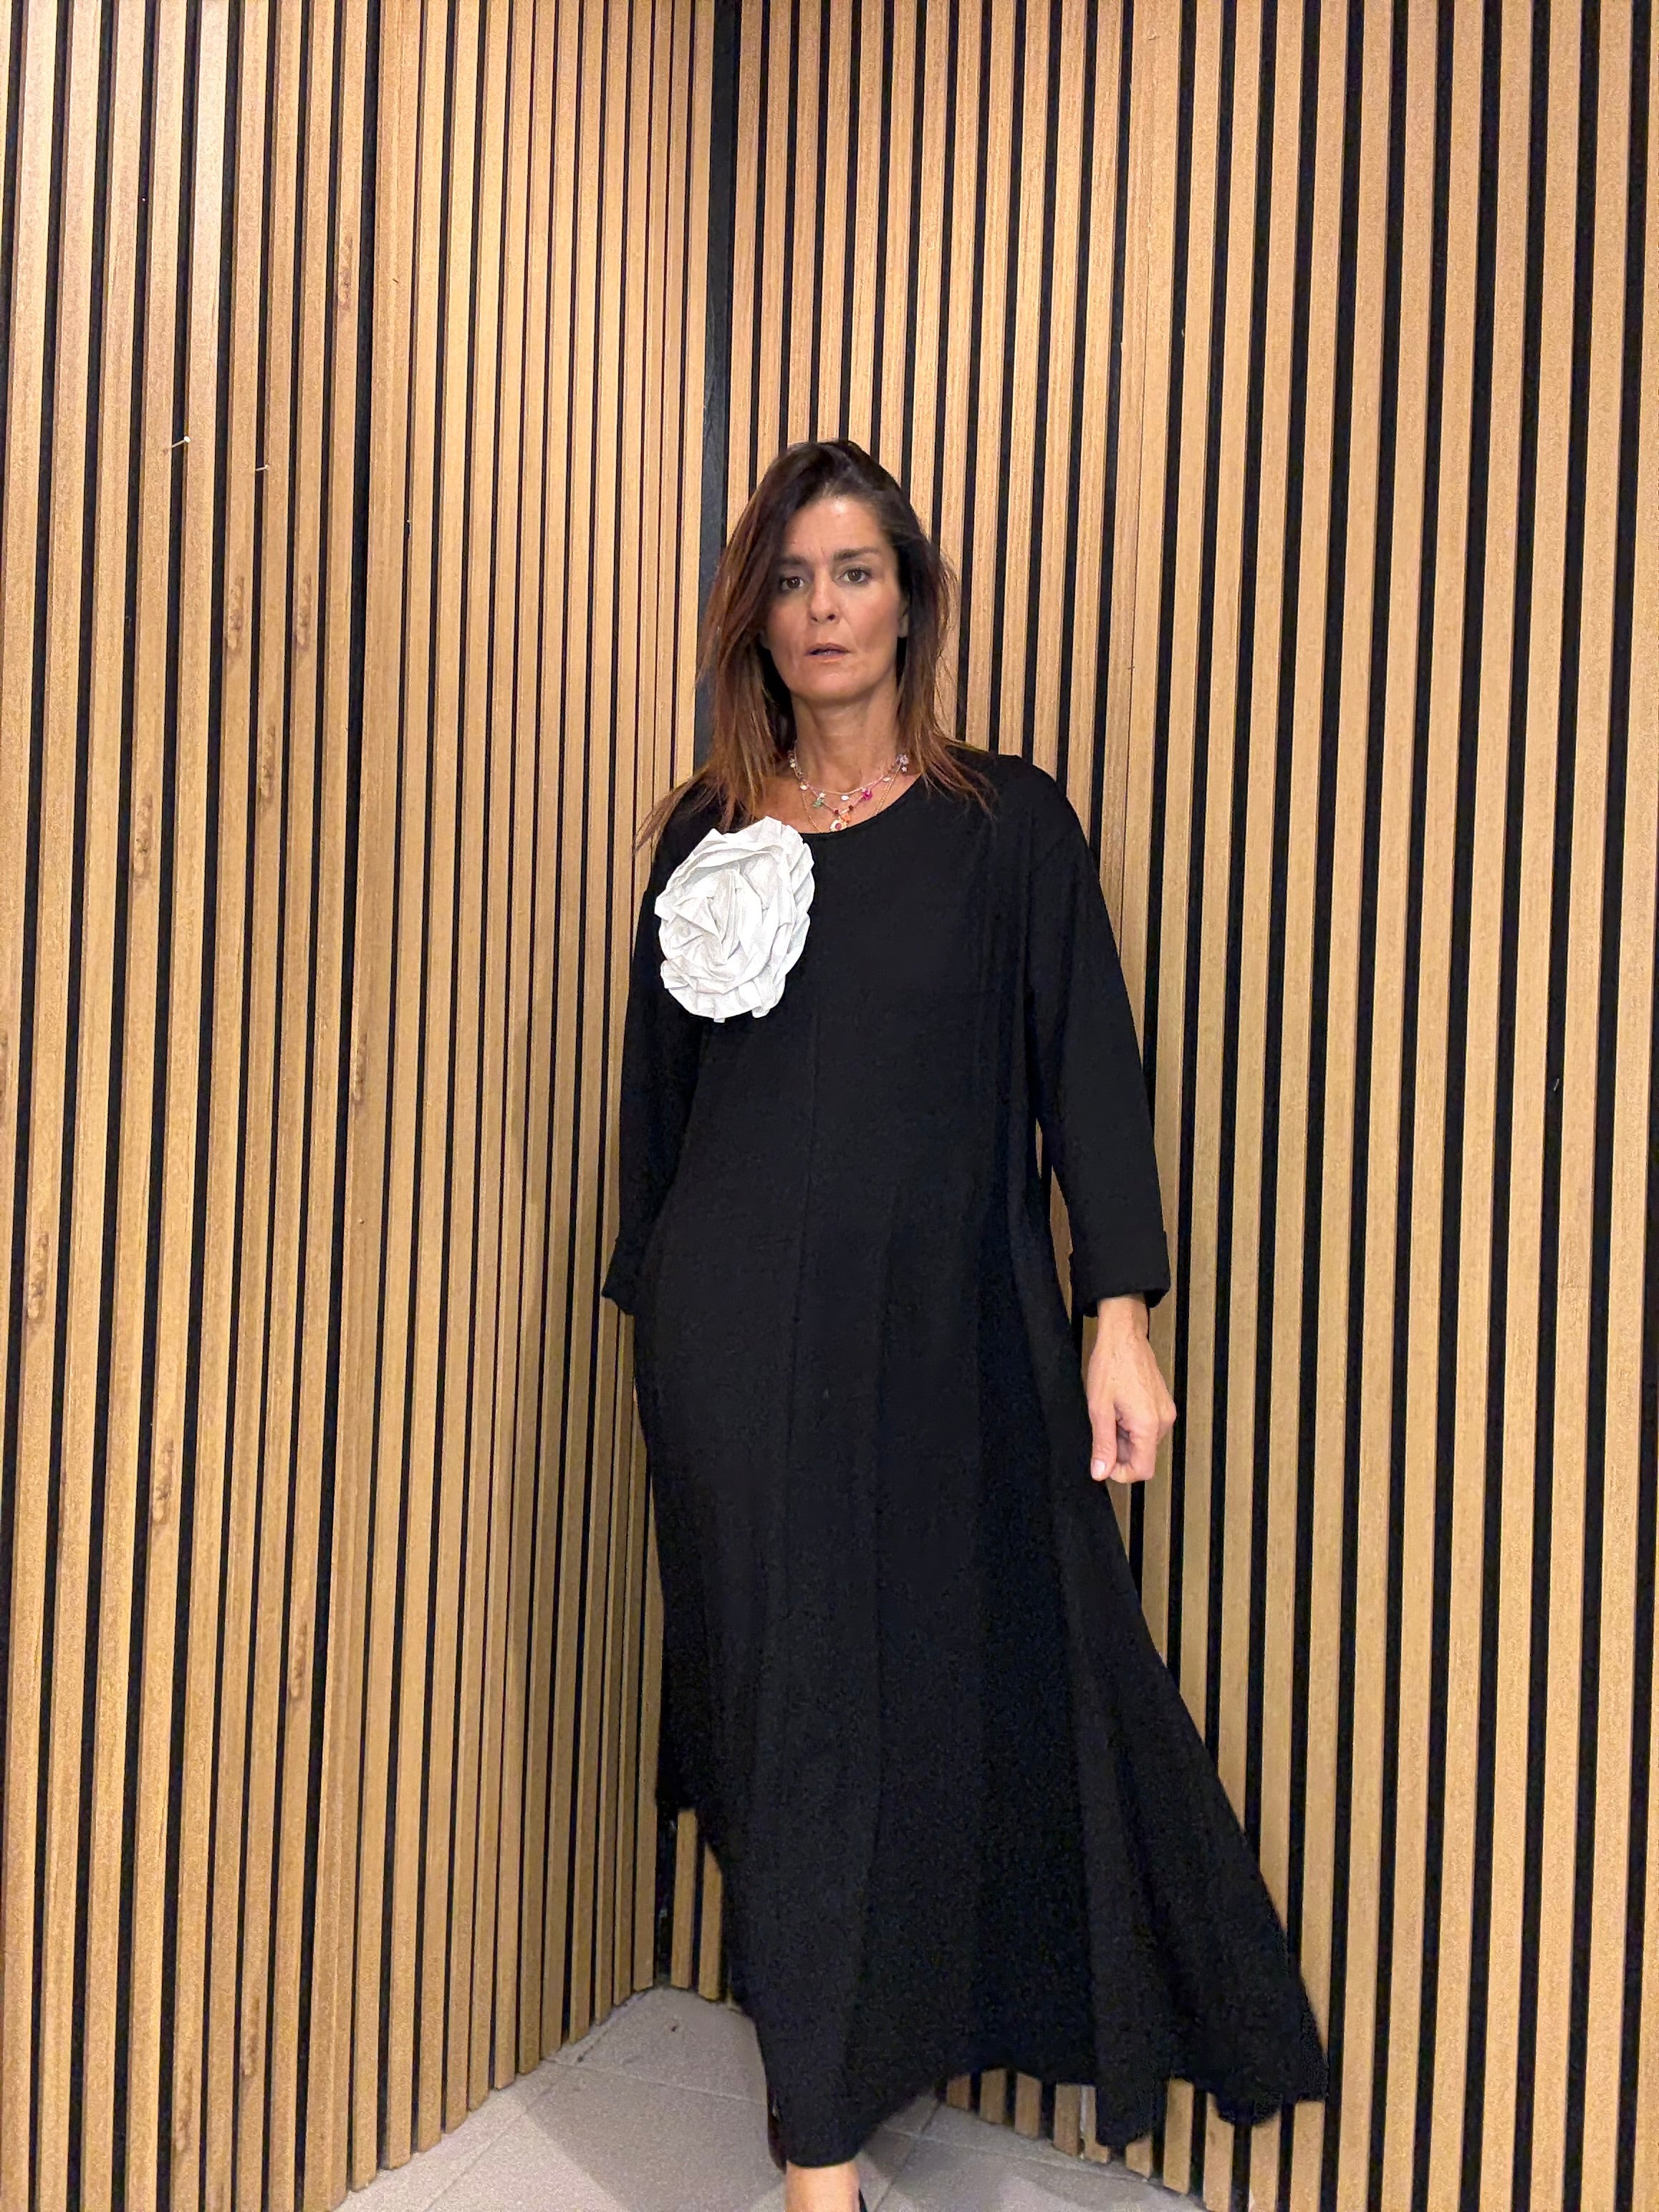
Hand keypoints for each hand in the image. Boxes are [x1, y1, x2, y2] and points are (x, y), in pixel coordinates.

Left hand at [1085, 1294, 1176, 1483]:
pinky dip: (1131, 1427)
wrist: (1123, 1336)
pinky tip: (1118, 1409)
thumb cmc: (1111, 1365)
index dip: (1121, 1473)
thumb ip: (1102, 1445)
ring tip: (1110, 1415)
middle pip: (1144, 1457)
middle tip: (1102, 1430)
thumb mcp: (1099, 1409)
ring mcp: (1165, 1412)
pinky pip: (1148, 1428)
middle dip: (1120, 1452)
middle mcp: (1163, 1421)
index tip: (1104, 1463)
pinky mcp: (1163, 1404)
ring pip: (1145, 1443)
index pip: (1143, 1470)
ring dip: (1125, 1438)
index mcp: (1148, 1425)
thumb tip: (1101, 1472)